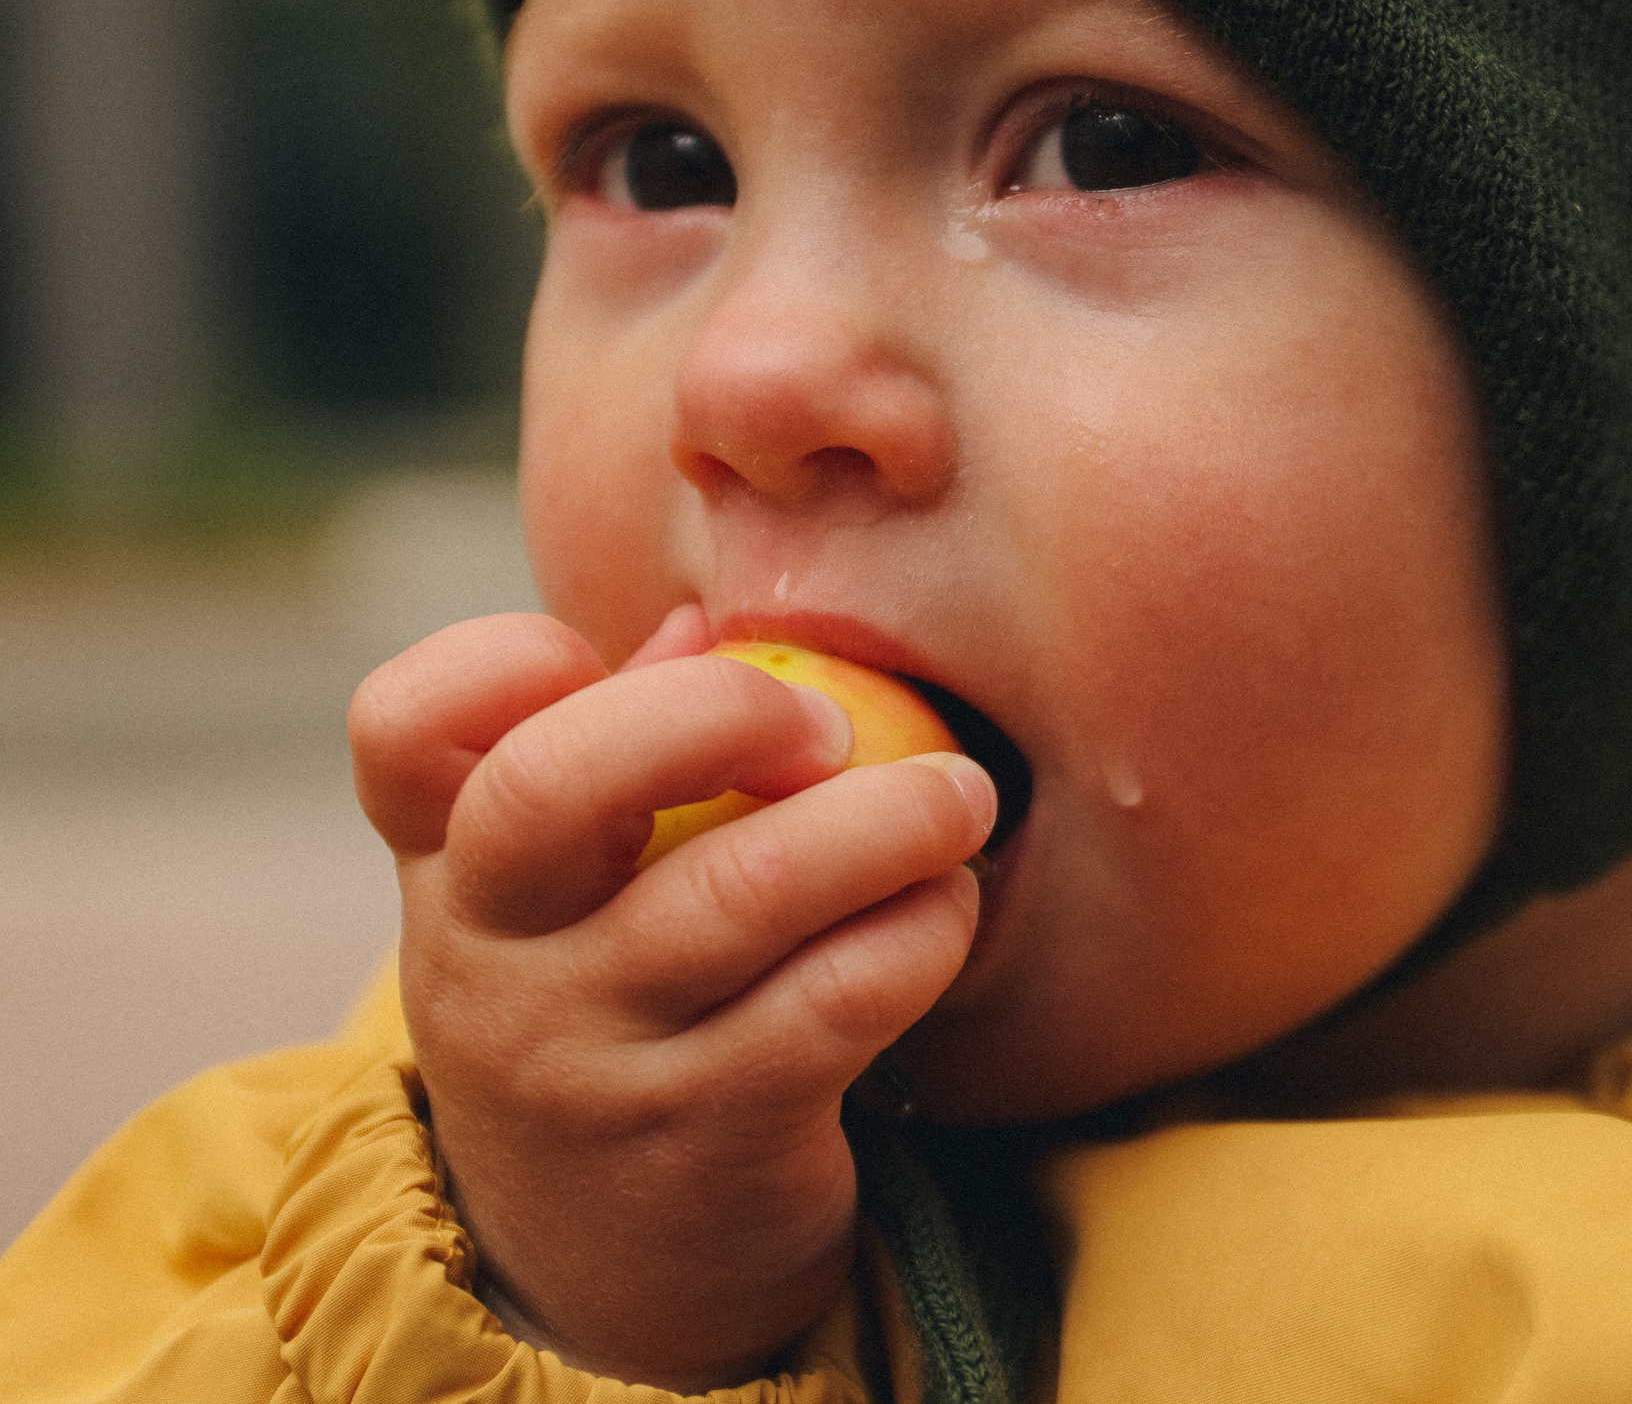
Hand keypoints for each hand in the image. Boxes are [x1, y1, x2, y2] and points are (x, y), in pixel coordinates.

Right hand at [349, 608, 993, 1390]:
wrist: (615, 1272)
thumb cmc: (614, 1015)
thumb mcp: (569, 901)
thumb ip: (620, 756)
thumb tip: (702, 625)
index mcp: (449, 867)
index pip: (406, 729)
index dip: (502, 659)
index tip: (645, 662)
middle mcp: (491, 957)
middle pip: (552, 783)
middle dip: (719, 717)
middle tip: (832, 724)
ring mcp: (587, 1056)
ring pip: (742, 892)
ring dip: (888, 822)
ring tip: (960, 801)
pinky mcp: (703, 1138)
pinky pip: (836, 1002)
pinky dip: (919, 933)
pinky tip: (946, 911)